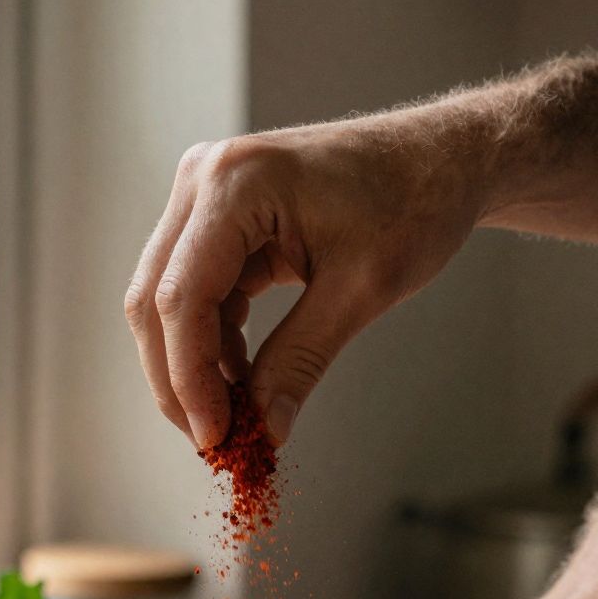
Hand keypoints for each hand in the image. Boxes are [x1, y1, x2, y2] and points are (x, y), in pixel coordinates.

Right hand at [124, 105, 485, 451]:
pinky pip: (196, 289)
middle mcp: (205, 177)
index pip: (181, 298)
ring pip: (168, 299)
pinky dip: (213, 340)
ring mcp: (206, 193)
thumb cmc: (415, 203)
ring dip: (193, 364)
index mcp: (236, 183)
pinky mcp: (219, 214)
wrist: (440, 158)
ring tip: (235, 414)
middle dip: (179, 378)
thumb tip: (264, 429)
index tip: (215, 437)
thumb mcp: (360, 291)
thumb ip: (301, 360)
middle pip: (156, 299)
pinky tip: (241, 377)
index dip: (189, 378)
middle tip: (215, 440)